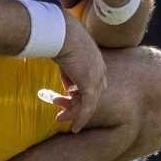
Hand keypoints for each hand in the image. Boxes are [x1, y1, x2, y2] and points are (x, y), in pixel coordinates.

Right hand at [52, 14, 107, 132]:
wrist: (62, 33)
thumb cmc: (60, 37)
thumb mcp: (66, 56)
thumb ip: (70, 72)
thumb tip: (69, 87)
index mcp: (96, 60)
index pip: (93, 81)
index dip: (81, 91)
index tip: (69, 96)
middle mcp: (101, 69)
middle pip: (94, 94)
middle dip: (80, 104)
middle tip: (66, 113)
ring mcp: (97, 77)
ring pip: (89, 102)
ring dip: (75, 113)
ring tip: (64, 121)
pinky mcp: (90, 85)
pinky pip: (87, 107)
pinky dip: (81, 118)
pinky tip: (75, 128)